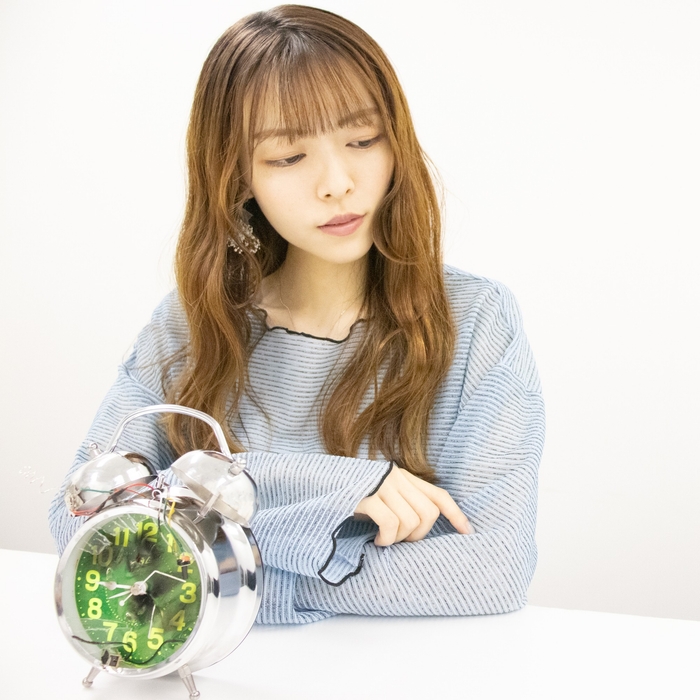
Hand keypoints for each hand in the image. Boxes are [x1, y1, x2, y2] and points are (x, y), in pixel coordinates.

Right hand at [354, 464, 474, 545]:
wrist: (315, 483)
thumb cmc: (349, 495)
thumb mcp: (379, 495)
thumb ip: (400, 501)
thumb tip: (422, 527)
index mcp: (402, 476)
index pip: (438, 495)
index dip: (456, 515)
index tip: (468, 533)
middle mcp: (396, 477)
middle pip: (428, 513)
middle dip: (418, 536)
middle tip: (400, 541)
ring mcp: (381, 485)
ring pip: (411, 521)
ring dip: (399, 539)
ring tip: (383, 540)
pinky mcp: (367, 497)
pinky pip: (391, 524)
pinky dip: (387, 539)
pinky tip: (375, 540)